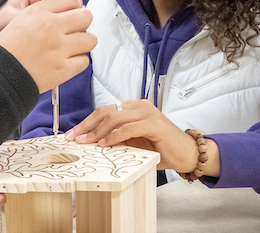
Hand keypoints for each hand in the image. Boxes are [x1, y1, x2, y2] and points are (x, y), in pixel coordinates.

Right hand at [0, 0, 94, 92]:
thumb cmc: (7, 48)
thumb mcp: (21, 19)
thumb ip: (45, 11)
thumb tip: (71, 6)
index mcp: (39, 12)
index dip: (74, 6)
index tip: (73, 12)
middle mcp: (51, 27)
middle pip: (86, 16)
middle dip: (83, 23)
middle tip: (76, 30)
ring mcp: (59, 49)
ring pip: (90, 39)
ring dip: (83, 43)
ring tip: (73, 47)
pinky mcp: (63, 69)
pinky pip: (84, 61)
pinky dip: (77, 62)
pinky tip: (66, 62)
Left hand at [64, 100, 218, 175]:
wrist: (186, 154)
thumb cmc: (160, 148)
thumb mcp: (133, 142)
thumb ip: (116, 137)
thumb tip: (91, 141)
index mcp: (133, 107)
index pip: (104, 111)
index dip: (86, 122)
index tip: (73, 134)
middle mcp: (139, 106)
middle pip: (106, 112)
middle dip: (87, 125)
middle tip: (74, 138)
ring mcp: (147, 113)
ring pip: (115, 118)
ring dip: (97, 131)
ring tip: (86, 142)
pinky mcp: (154, 124)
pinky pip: (129, 128)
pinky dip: (114, 136)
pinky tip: (105, 144)